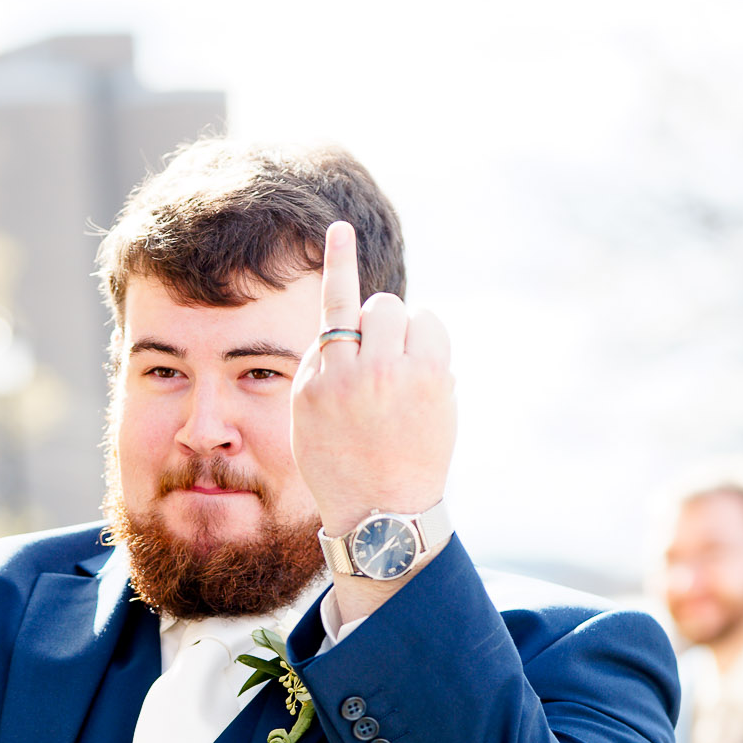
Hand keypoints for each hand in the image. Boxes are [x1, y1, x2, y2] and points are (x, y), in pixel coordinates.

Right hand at [291, 221, 454, 537]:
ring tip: (401, 373)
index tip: (342, 228)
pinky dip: (429, 345)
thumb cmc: (342, 465)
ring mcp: (399, 378)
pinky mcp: (434, 384)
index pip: (332, 310)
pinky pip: (434, 332)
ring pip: (407, 314)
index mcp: (319, 382)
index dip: (339, 263)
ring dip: (405, 333)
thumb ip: (322, 368)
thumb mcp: (308, 419)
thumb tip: (353, 326)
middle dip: (380, 326)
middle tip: (381, 363)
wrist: (383, 514)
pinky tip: (422, 377)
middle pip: (379, 307)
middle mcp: (356, 374)